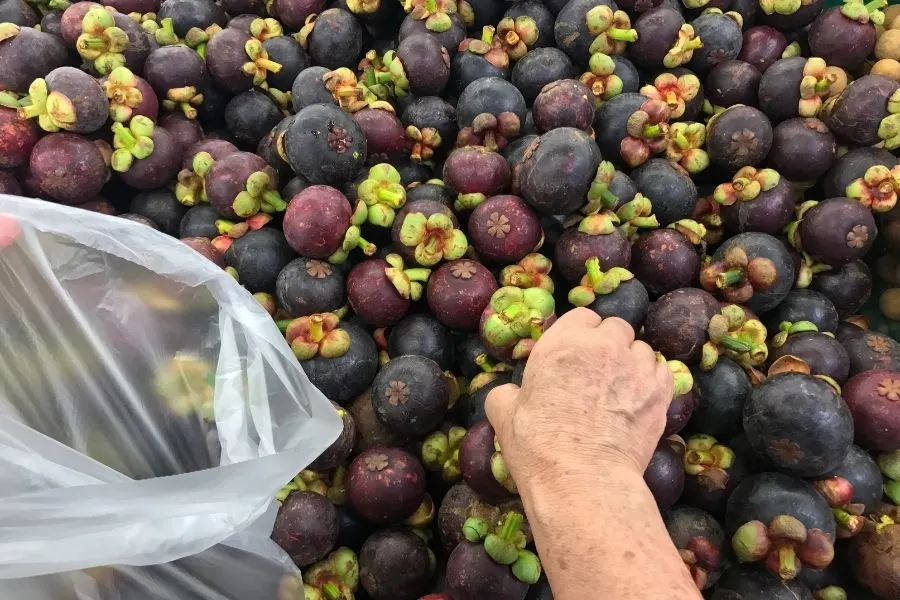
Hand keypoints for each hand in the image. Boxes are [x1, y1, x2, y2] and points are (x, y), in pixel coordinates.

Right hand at [485, 309, 673, 488]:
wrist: (583, 479)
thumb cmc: (538, 446)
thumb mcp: (504, 416)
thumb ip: (506, 394)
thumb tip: (510, 393)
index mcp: (563, 342)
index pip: (581, 317)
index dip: (579, 334)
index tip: (574, 354)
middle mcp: (603, 346)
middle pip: (615, 327)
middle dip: (608, 344)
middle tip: (597, 373)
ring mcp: (637, 367)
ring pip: (641, 349)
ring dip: (631, 362)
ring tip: (620, 389)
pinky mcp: (661, 392)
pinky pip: (663, 372)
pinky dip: (652, 381)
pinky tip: (639, 400)